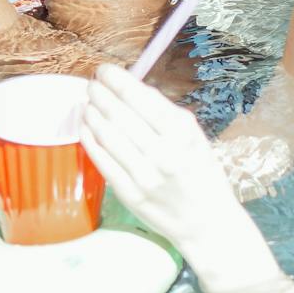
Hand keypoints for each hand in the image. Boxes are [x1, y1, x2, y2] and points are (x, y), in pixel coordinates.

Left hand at [81, 63, 250, 251]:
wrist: (207, 222)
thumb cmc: (201, 173)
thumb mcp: (194, 136)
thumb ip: (165, 112)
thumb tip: (133, 87)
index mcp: (180, 133)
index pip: (138, 97)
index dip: (115, 79)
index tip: (104, 70)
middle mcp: (162, 153)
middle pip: (118, 114)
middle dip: (99, 93)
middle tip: (92, 84)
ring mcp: (143, 175)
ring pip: (106, 135)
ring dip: (91, 113)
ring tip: (87, 104)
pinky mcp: (128, 194)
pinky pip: (101, 160)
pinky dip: (89, 139)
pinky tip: (86, 127)